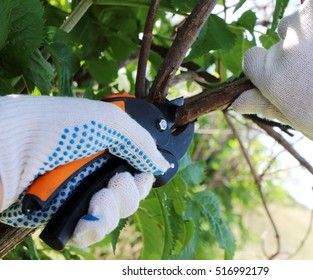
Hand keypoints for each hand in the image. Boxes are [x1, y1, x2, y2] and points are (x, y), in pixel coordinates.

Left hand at [0, 95, 169, 247]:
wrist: (11, 147)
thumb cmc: (58, 126)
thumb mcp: (109, 121)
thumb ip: (141, 143)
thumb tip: (161, 164)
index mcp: (107, 148)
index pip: (137, 170)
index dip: (143, 176)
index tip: (139, 174)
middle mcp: (95, 171)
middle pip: (130, 195)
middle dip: (128, 192)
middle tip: (114, 182)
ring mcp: (80, 194)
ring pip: (114, 216)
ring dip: (112, 208)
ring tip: (98, 197)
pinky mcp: (64, 215)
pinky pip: (91, 231)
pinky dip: (93, 226)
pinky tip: (87, 216)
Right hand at [231, 0, 312, 156]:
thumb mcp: (298, 119)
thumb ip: (265, 105)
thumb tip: (234, 104)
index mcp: (272, 79)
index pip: (252, 59)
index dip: (268, 66)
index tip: (287, 73)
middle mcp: (283, 51)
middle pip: (278, 42)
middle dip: (293, 53)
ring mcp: (304, 26)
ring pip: (296, 22)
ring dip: (310, 32)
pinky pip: (312, 3)